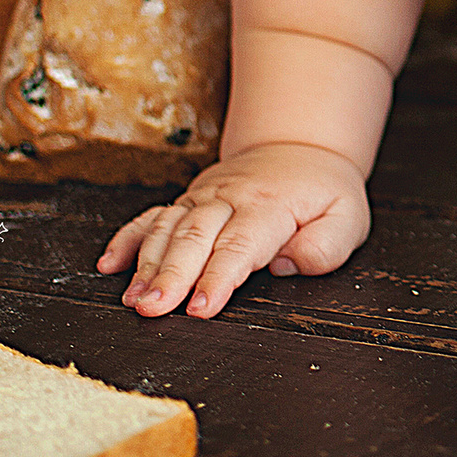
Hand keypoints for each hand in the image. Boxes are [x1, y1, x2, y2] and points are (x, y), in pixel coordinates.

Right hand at [96, 140, 369, 318]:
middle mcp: (231, 198)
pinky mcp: (187, 200)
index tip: (200, 307)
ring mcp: (203, 197)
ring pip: (169, 227)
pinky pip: (152, 216)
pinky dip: (128, 238)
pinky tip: (109, 265)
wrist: (299, 147)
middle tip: (152, 310)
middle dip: (171, 275)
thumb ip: (326, 244)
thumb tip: (287, 265)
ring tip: (132, 300)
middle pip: (196, 236)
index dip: (218, 277)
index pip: (241, 245)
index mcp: (271, 206)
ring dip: (147, 264)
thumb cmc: (323, 192)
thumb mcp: (348, 216)